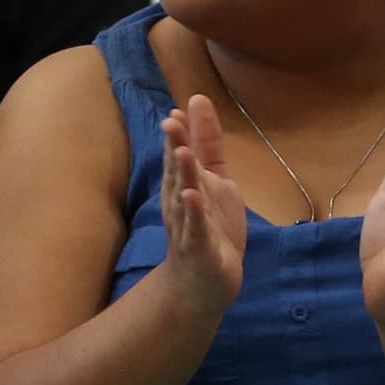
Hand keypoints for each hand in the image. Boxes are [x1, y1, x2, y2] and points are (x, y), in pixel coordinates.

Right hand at [153, 95, 246, 317]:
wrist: (202, 282)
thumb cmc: (208, 227)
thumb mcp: (213, 179)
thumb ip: (207, 143)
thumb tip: (197, 101)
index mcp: (184, 184)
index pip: (179, 155)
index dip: (179, 134)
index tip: (177, 111)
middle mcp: (180, 202)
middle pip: (177, 172)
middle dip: (174, 147)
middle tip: (171, 121)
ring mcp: (188, 225)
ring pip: (185, 197)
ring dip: (183, 176)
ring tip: (184, 152)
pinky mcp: (199, 248)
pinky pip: (196, 229)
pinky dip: (195, 213)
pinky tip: (193, 197)